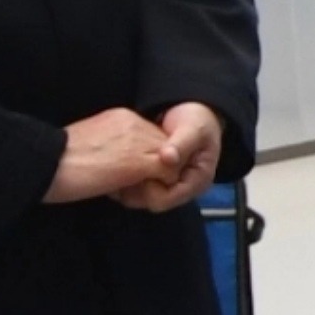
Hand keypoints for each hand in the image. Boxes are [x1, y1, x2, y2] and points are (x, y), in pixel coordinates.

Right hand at [45, 108, 173, 205]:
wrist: (42, 163)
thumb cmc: (56, 161)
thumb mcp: (92, 145)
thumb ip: (114, 149)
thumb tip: (124, 168)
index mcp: (121, 117)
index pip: (152, 138)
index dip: (144, 161)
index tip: (122, 177)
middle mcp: (135, 123)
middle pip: (166, 148)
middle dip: (155, 171)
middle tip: (127, 189)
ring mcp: (139, 141)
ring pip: (172, 162)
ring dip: (155, 181)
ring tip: (125, 193)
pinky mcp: (140, 161)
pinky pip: (169, 176)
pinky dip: (156, 190)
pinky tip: (127, 196)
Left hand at [112, 102, 227, 210]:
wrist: (192, 112)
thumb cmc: (198, 121)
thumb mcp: (194, 129)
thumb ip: (182, 144)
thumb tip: (168, 159)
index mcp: (196, 182)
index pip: (165, 200)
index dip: (147, 188)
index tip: (137, 167)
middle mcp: (181, 190)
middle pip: (150, 202)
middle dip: (134, 187)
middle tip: (119, 168)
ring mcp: (168, 186)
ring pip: (140, 198)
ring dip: (127, 184)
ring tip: (117, 165)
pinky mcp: (157, 180)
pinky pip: (137, 188)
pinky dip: (127, 178)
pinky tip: (119, 163)